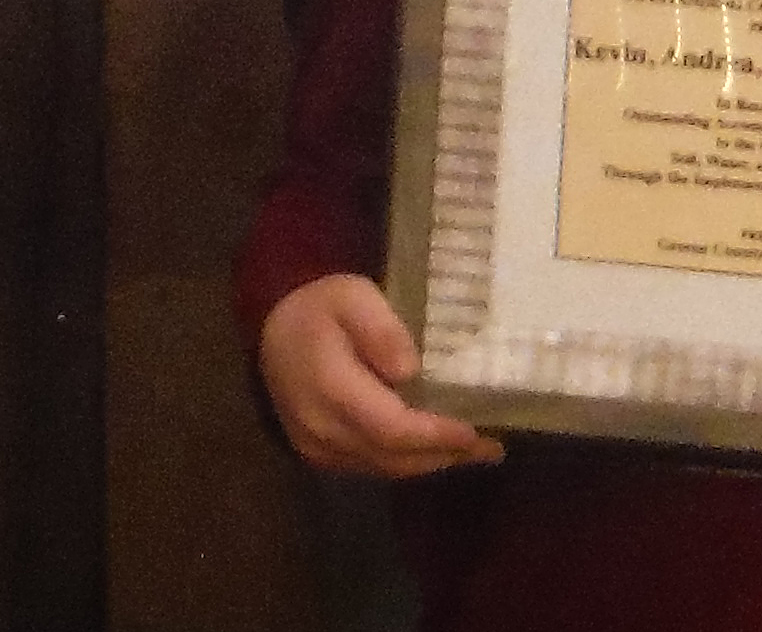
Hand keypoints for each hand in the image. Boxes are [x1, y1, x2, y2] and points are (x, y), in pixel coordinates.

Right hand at [257, 275, 502, 478]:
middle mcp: (322, 428)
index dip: (436, 435)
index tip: (475, 431)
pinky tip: (432, 450)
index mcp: (331, 389)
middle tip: (490, 446)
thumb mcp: (353, 295)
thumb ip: (381, 329)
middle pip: (394, 456)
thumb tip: (410, 371)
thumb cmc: (319, 307)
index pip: (392, 428)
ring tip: (474, 451)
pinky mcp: (318, 454)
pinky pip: (370, 466)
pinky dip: (406, 460)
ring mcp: (317, 447)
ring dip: (430, 461)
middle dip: (444, 453)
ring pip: (385, 467)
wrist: (271, 328)